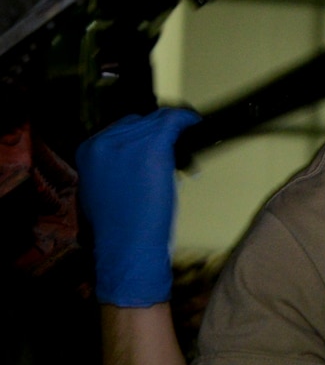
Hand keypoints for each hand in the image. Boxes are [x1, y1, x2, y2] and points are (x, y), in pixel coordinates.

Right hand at [76, 108, 199, 308]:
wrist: (126, 244)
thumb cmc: (119, 226)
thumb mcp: (100, 189)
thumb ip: (111, 166)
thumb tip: (133, 156)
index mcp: (88, 150)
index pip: (122, 126)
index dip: (144, 133)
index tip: (160, 139)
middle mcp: (104, 141)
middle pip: (141, 121)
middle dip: (158, 133)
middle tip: (175, 148)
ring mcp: (128, 142)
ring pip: (158, 121)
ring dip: (174, 131)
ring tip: (187, 142)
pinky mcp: (152, 146)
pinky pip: (175, 121)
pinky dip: (188, 121)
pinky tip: (196, 124)